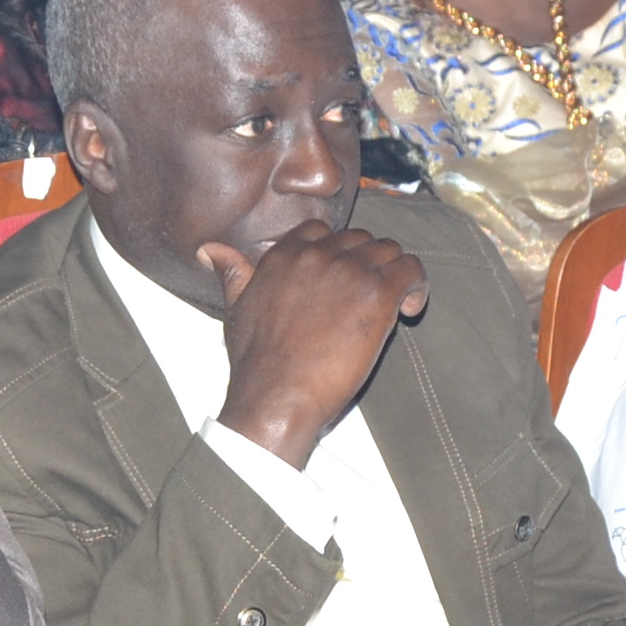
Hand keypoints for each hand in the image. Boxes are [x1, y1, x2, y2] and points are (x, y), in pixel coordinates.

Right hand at [200, 223, 425, 468]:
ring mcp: (350, 270)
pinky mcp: (377, 293)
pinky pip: (412, 270)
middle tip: (369, 301)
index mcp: (285, 254)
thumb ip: (233, 273)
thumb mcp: (236, 309)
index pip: (320, 231)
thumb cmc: (257, 362)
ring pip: (389, 251)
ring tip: (393, 306)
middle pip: (360, 240)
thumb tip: (208, 249)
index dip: (336, 253)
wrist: (277, 395)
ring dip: (394, 275)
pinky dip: (417, 286)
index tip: (341, 279)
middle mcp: (318, 254)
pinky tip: (407, 310)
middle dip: (368, 266)